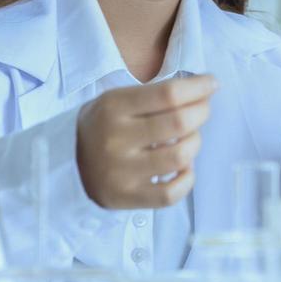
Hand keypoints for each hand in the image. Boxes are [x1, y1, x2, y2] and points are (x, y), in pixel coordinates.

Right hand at [74, 75, 215, 209]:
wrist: (67, 164)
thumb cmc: (105, 126)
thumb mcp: (118, 100)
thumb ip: (157, 94)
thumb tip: (206, 88)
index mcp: (113, 107)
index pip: (168, 93)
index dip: (199, 87)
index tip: (212, 84)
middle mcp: (115, 139)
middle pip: (180, 122)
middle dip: (202, 112)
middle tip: (202, 109)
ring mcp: (121, 172)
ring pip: (181, 156)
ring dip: (195, 143)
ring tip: (189, 138)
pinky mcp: (127, 198)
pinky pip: (172, 193)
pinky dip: (187, 178)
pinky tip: (183, 167)